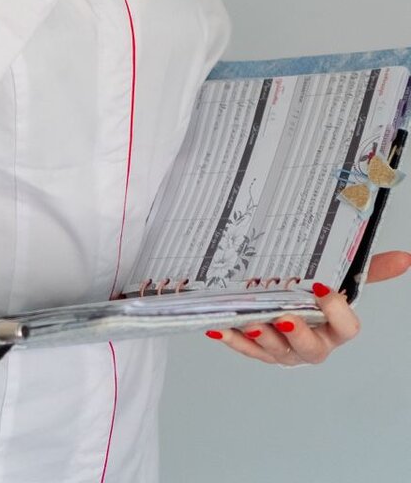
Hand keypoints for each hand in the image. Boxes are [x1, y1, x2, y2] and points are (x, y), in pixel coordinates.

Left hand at [205, 250, 410, 365]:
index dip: (336, 312)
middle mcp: (313, 344)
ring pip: (275, 351)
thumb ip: (368, 269)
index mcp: (336, 329)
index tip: (322, 290)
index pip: (347, 329)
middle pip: (311, 348)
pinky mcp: (259, 350)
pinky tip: (218, 327)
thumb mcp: (341, 278)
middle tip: (284, 315)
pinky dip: (232, 338)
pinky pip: (245, 349)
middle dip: (298, 334)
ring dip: (262, 336)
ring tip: (250, 319)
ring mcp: (285, 351)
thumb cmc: (317, 297)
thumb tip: (405, 258)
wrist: (288, 309)